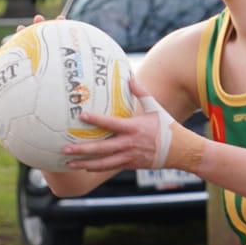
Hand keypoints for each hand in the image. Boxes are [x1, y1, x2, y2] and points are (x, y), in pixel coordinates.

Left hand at [65, 80, 181, 172]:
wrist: (180, 150)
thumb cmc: (166, 126)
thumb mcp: (155, 107)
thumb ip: (141, 92)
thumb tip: (130, 77)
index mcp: (133, 128)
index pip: (111, 123)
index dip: (96, 120)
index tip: (81, 116)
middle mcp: (129, 144)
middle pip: (102, 148)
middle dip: (82, 149)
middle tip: (65, 148)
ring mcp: (129, 156)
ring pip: (103, 162)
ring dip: (85, 162)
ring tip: (69, 162)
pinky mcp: (130, 164)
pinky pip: (110, 167)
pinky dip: (97, 167)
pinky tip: (85, 167)